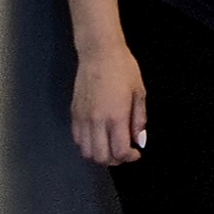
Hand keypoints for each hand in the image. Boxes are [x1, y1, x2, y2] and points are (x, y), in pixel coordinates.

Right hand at [71, 42, 146, 165]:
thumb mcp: (140, 92)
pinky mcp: (73, 114)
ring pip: (87, 152)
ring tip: (111, 146)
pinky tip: (98, 137)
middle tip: (124, 152)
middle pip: (101, 157)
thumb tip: (139, 140)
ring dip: (100, 155)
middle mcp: (96, 121)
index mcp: (116, 116)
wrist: (99, 53)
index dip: (130, 157)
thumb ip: (139, 119)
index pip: (119, 151)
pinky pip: (77, 139)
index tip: (136, 152)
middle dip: (115, 160)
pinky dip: (88, 145)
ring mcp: (82, 119)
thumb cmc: (124, 69)